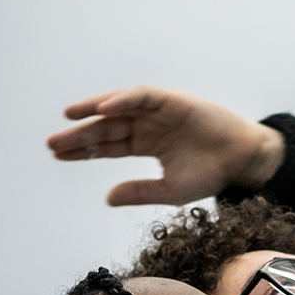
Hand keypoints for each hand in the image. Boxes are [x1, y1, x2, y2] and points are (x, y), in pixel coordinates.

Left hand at [45, 86, 285, 206]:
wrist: (243, 160)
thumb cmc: (212, 174)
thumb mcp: (170, 190)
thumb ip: (139, 192)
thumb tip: (107, 198)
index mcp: (147, 145)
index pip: (107, 145)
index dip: (83, 150)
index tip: (58, 155)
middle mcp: (149, 125)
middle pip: (107, 127)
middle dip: (80, 134)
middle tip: (52, 142)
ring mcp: (159, 111)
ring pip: (119, 107)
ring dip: (93, 110)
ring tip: (69, 117)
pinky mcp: (173, 100)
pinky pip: (142, 96)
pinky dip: (123, 100)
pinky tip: (103, 108)